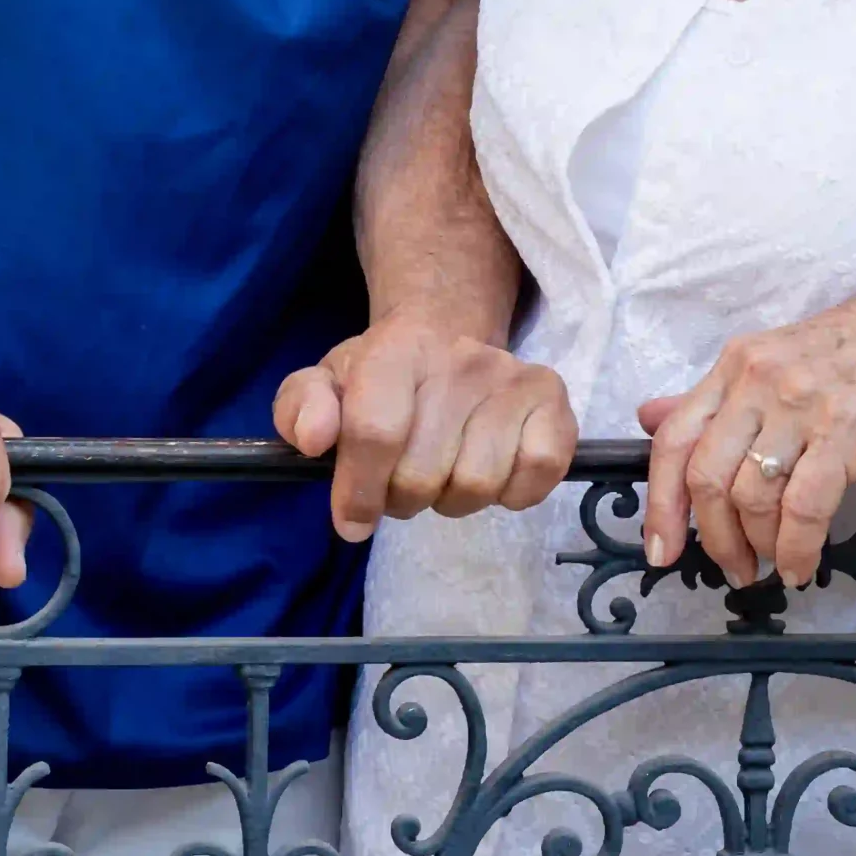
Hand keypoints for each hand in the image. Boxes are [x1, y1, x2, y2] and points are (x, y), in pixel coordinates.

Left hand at [273, 313, 576, 541]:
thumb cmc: (381, 375)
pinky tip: (493, 469)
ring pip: (476, 485)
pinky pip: (535, 476)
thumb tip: (314, 440)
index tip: (351, 520)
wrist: (446, 335)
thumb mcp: (327, 382)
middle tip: (402, 479)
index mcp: (396, 350)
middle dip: (402, 498)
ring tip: (445, 471)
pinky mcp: (554, 402)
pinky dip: (511, 493)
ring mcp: (513, 378)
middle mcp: (461, 358)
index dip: (359, 491)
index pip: (376, 431)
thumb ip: (300, 408)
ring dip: (453, 498)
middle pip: (422, 475)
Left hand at [638, 281, 855, 590]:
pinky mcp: (846, 430)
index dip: (660, 503)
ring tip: (775, 564)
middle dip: (713, 538)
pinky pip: (804, 507)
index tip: (660, 551)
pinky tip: (804, 564)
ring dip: (759, 547)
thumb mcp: (780, 362)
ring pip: (752, 496)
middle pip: (707, 475)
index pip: (675, 438)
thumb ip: (718, 398)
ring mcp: (802, 403)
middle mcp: (760, 378)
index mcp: (738, 363)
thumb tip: (652, 417)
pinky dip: (797, 548)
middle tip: (735, 569)